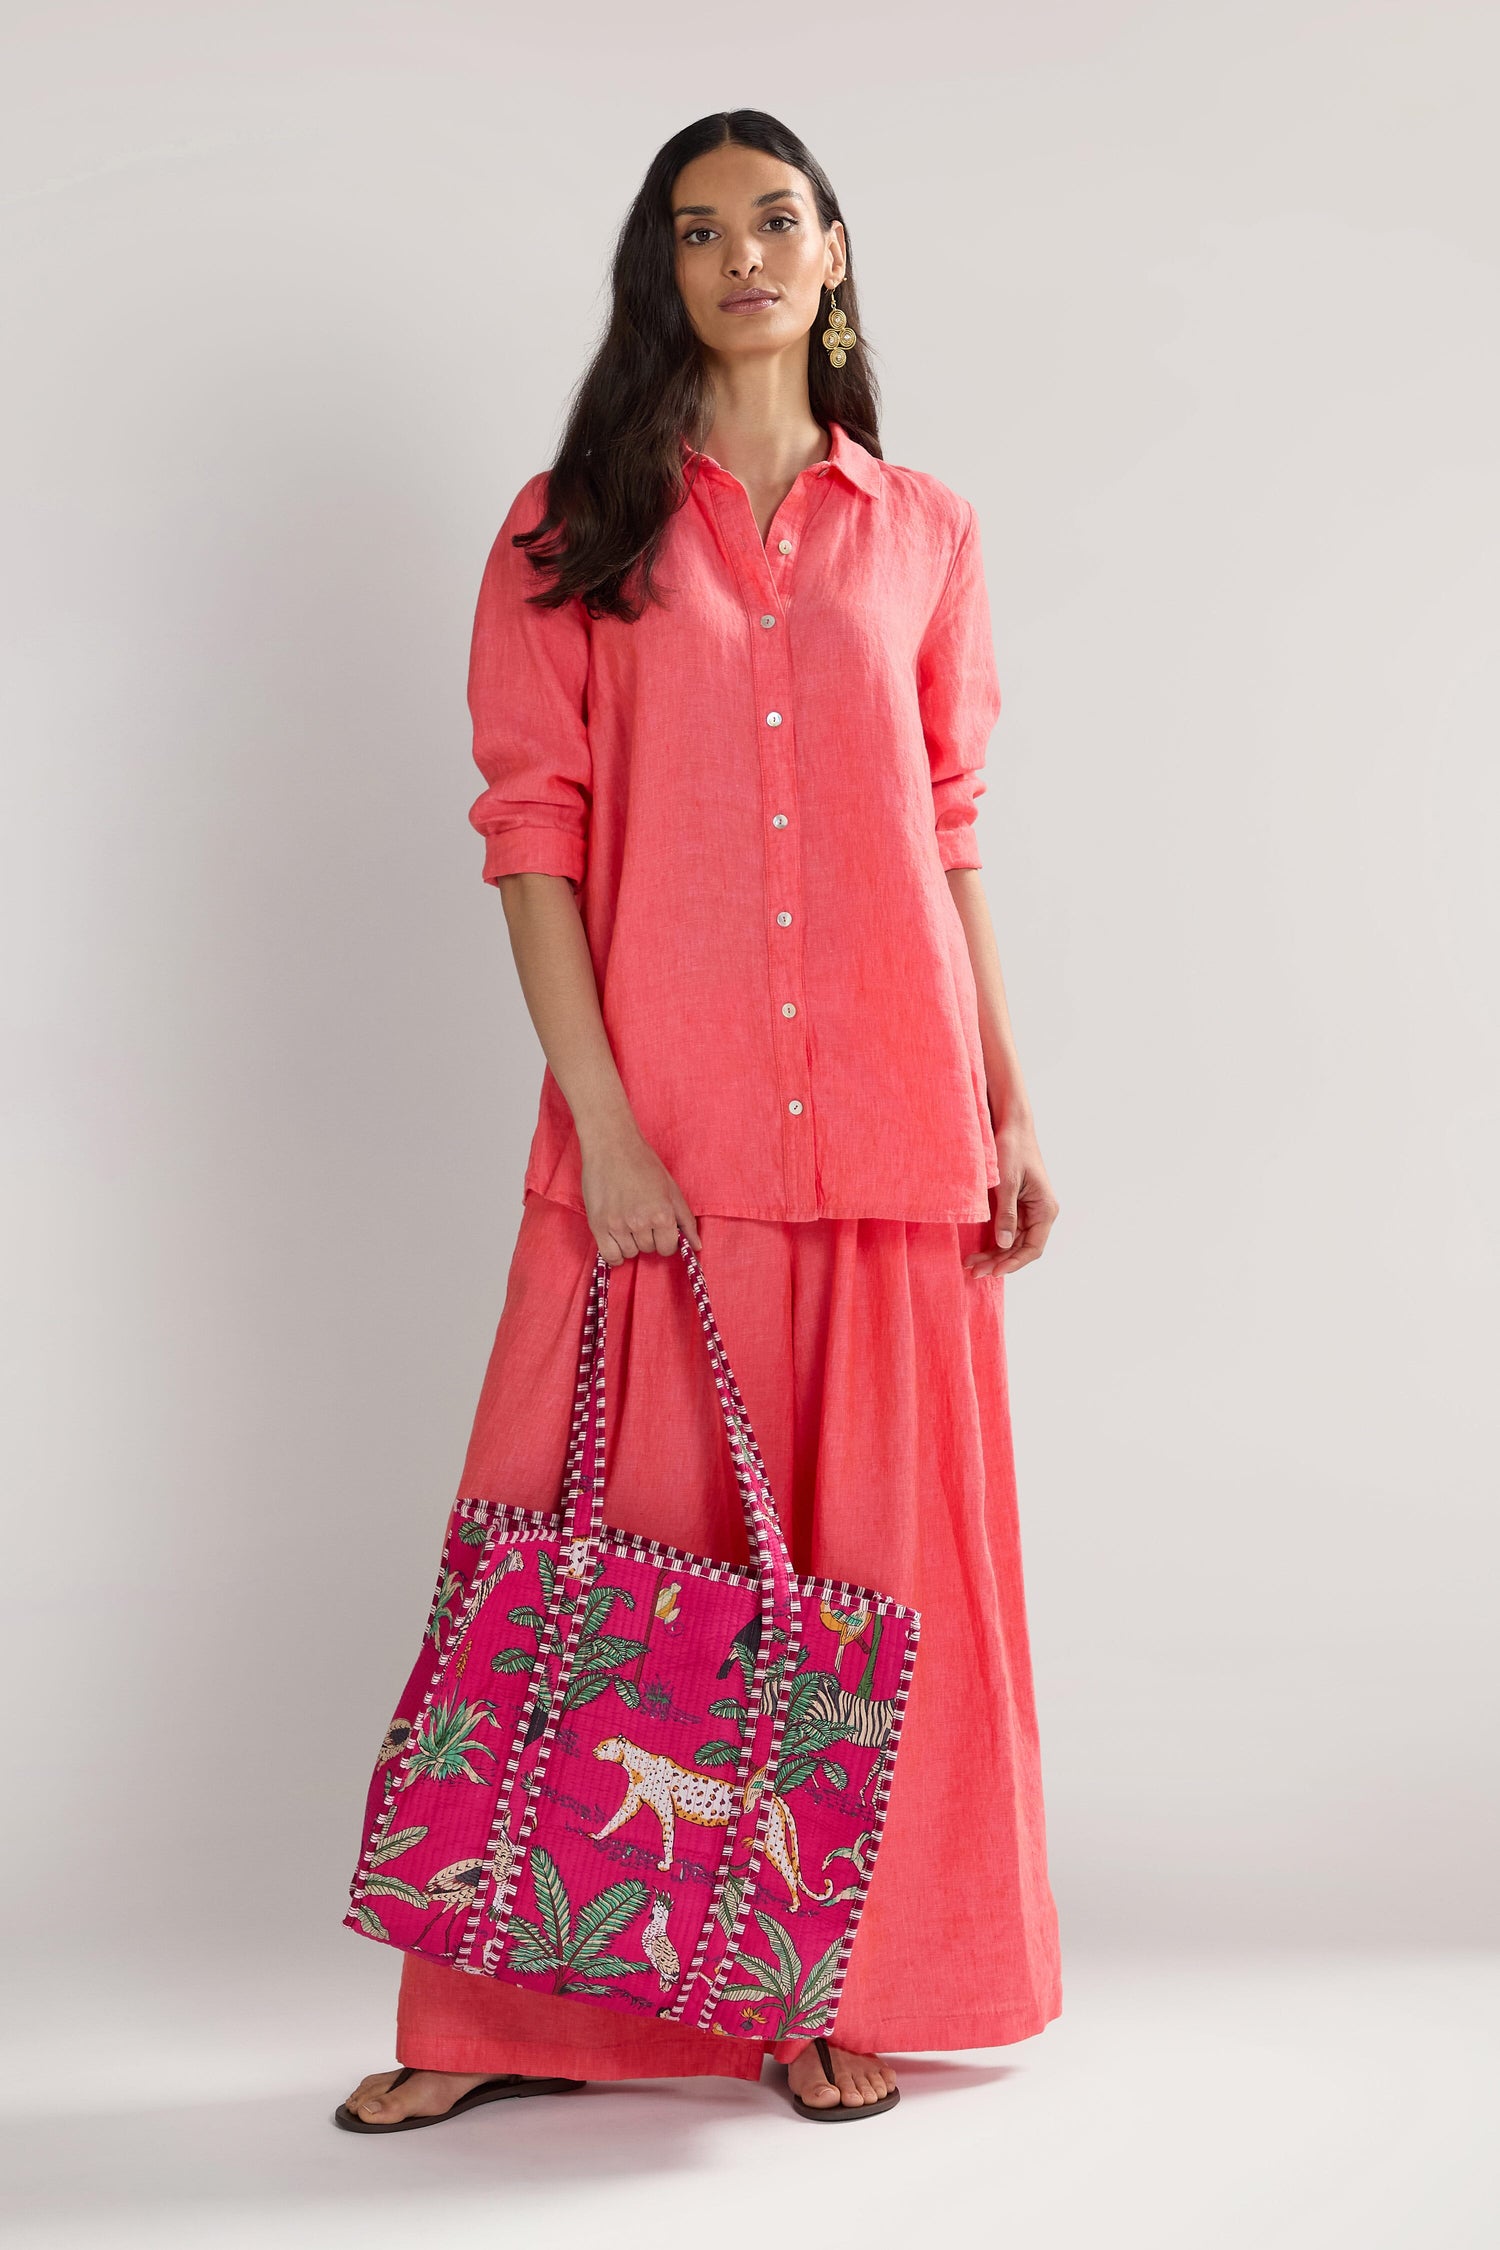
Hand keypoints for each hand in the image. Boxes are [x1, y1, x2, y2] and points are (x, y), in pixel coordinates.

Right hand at [579, 1123, 702, 1265]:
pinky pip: (610, 1256)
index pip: (668, 1248)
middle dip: (648, 1237)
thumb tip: (697, 1247)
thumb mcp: (671, 1189)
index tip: (659, 1228)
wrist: (611, 1145)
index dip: (665, 1239)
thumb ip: (686, 1221)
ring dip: (630, 1243)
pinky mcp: (597, 1225)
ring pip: (629, 1253)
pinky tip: (616, 1238)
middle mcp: (640, 1222)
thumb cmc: (643, 1163)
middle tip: (640, 1216)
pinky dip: (615, 1252)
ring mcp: (617, 1225)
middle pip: (649, 1250)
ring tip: (626, 1221)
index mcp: (662, 1214)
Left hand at [965, 1122, 1058, 1277]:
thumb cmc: (1012, 1149)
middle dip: (999, 1262)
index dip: (1014, 1263)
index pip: (1033, 1248)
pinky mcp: (1015, 1206)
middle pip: (1020, 1248)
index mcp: (1045, 1209)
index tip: (994, 1271)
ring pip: (1011, 1242)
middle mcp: (1039, 1213)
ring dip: (993, 1255)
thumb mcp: (1007, 1182)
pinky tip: (977, 1251)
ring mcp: (1027, 1211)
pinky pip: (1005, 1231)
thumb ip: (1006, 1214)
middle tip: (974, 1272)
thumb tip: (1003, 1244)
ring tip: (971, 1265)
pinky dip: (992, 1242)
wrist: (1010, 1125)